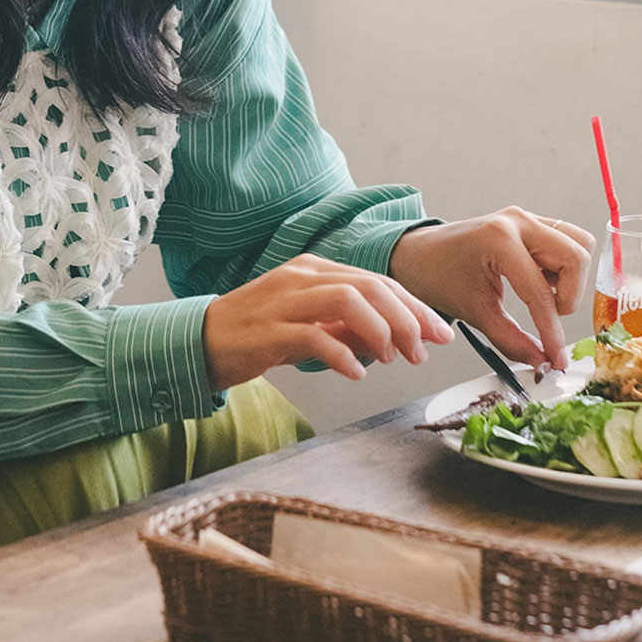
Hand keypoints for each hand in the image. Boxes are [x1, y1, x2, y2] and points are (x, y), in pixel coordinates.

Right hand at [201, 254, 453, 389]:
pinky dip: (342, 354)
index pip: (377, 280)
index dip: (414, 307)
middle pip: (369, 286)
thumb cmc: (257, 332)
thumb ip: (345, 326)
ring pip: (347, 300)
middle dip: (406, 319)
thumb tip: (389, 340)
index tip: (440, 334)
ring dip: (380, 331)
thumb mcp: (308, 324)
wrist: (200, 340)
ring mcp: (283, 300)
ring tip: (393, 359)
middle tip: (424, 352)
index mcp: (314, 269)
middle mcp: (301, 276)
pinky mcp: (268, 330)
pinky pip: (313, 336)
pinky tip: (356, 373)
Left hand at [388, 209, 594, 371]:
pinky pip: (566, 240)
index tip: (557, 357)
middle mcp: (517, 222)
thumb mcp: (474, 312)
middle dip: (569, 295)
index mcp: (498, 240)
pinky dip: (562, 266)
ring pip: (579, 244)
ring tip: (542, 295)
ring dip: (570, 277)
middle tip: (548, 315)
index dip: (552, 331)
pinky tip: (539, 281)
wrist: (417, 254)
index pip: (541, 292)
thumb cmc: (437, 276)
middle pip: (576, 257)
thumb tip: (543, 362)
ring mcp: (525, 218)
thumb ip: (511, 340)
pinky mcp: (529, 222)